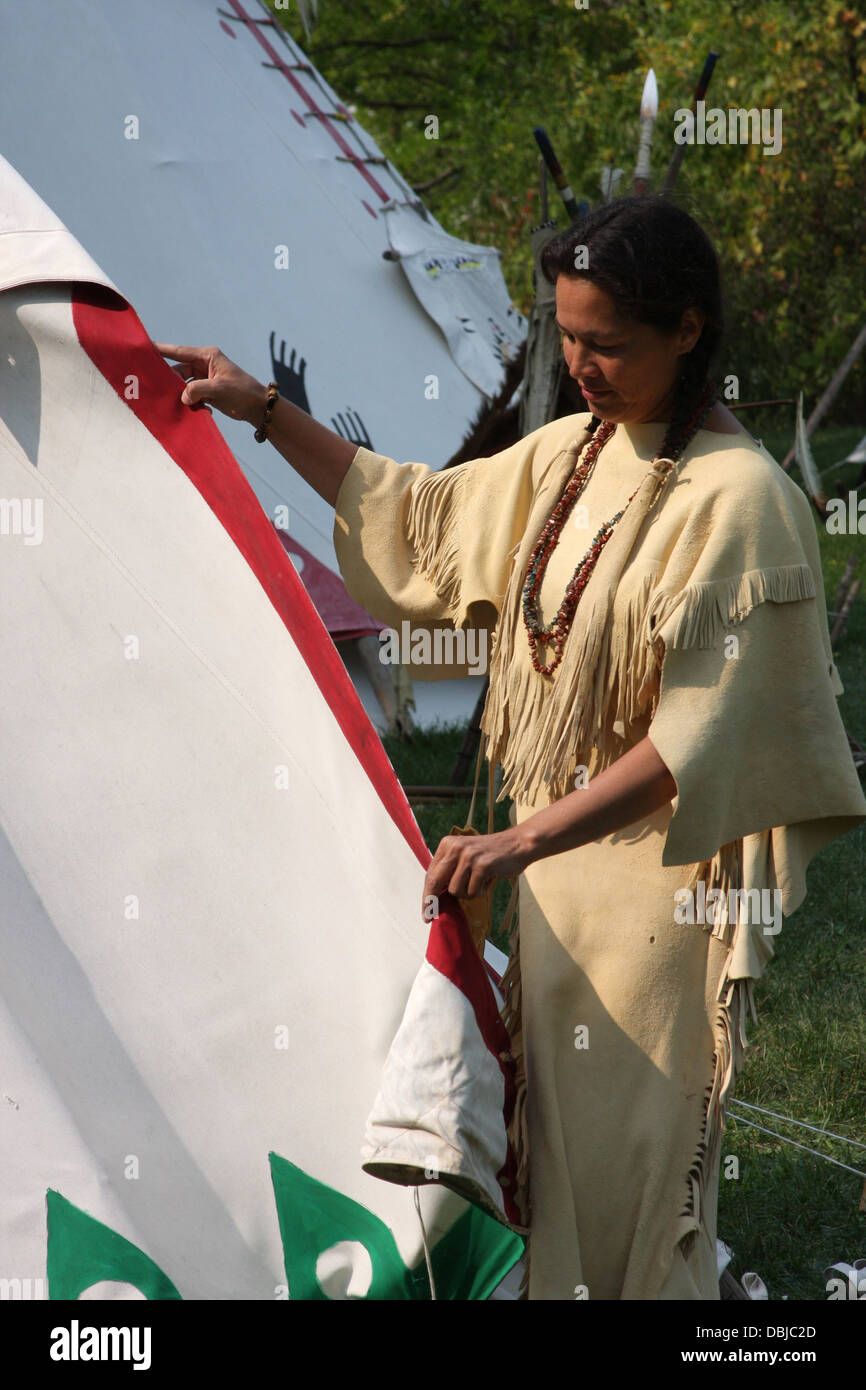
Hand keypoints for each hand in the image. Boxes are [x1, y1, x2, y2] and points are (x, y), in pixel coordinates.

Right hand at [152, 342, 267, 423]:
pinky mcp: (206, 391)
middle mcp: (203, 364)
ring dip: (181, 395)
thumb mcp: (220, 388)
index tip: (143, 346)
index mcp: (207, 356)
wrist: (258, 407)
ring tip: (178, 404)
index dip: (160, 350)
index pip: (178, 351)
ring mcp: (204, 378)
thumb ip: (198, 389)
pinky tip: (197, 410)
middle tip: (156, 389)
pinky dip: (191, 403)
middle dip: (170, 380)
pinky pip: (191, 395)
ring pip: (183, 385)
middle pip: (178, 370)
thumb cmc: (243, 392)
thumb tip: (183, 397)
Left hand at [422, 825, 533, 921]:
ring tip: (479, 882)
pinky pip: (472, 891)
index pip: (430, 873)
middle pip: (435, 881)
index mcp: (448, 844)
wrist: (518, 844)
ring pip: (454, 890)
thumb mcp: (465, 855)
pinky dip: (480, 891)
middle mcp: (455, 847)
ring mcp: (469, 856)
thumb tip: (432, 896)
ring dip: (467, 893)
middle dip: (432, 902)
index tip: (424, 912)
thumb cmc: (491, 855)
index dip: (426, 895)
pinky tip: (488, 880)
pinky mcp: (482, 865)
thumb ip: (449, 869)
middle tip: (429, 917)